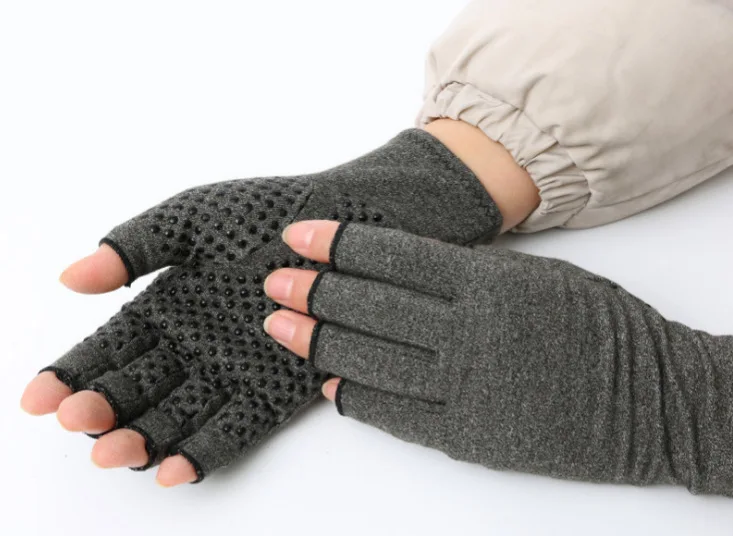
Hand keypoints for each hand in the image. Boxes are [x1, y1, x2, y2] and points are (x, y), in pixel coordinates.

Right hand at [21, 129, 501, 486]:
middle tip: (79, 422)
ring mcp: (233, 369)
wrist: (345, 219)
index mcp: (167, 305)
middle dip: (104, 409)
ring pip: (177, 415)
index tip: (37, 398)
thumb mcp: (191, 218)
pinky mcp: (276, 386)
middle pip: (137, 389)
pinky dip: (204, 449)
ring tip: (116, 451)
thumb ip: (134, 246)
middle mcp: (195, 345)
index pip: (108, 348)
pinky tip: (174, 467)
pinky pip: (235, 426)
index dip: (71, 373)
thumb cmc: (267, 211)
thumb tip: (69, 278)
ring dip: (145, 438)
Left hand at [264, 220, 732, 495]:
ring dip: (319, 343)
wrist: (653, 400)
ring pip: (372, 360)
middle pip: (370, 307)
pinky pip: (397, 414)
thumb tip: (401, 267)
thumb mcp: (537, 276)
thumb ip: (469, 274)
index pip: (393, 256)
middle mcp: (471, 332)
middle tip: (272, 282)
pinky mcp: (469, 436)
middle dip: (314, 291)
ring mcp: (467, 388)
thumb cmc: (600, 325)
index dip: (339, 243)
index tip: (300, 234)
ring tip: (279, 328)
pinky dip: (356, 398)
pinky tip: (328, 385)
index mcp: (489, 283)